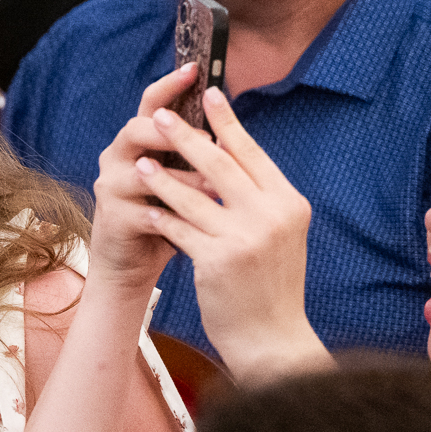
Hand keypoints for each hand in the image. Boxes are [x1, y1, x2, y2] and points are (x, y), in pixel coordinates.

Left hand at [131, 85, 327, 383]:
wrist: (273, 338)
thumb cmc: (270, 284)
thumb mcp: (278, 235)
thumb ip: (259, 199)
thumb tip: (229, 159)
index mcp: (290, 204)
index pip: (254, 153)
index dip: (229, 122)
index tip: (209, 93)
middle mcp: (272, 216)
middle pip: (221, 165)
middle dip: (187, 136)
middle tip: (160, 115)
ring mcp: (245, 238)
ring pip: (193, 194)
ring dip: (163, 175)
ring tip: (140, 159)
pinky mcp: (218, 260)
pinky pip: (179, 228)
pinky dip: (159, 215)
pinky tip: (141, 204)